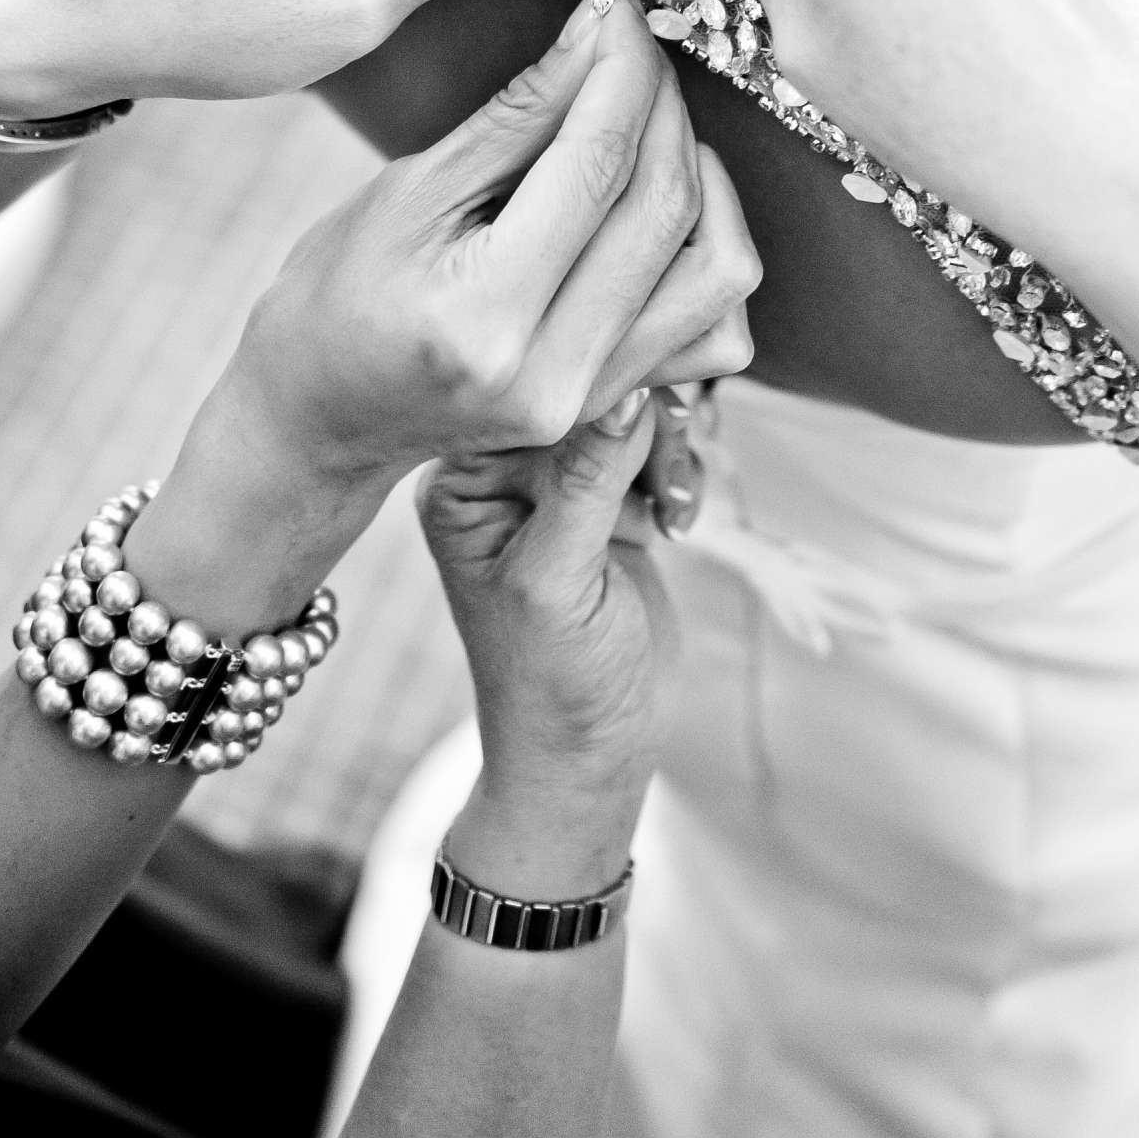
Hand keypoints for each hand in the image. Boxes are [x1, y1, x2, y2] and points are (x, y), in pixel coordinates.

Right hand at [231, 0, 755, 481]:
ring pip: (718, 267)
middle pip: (665, 208)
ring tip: (648, 121)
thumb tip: (597, 33)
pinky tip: (660, 203)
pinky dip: (708, 248)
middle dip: (663, 103)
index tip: (621, 9)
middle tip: (631, 46)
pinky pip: (714, 325)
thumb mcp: (407, 190)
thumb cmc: (333, 297)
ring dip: (699, 172)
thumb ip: (514, 117)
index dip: (622, 70)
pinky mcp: (615, 403)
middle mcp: (556, 371)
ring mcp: (594, 399)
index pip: (596, 166)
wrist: (317, 421)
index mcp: (483, 316)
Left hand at [422, 391, 675, 895]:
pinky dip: (676, 474)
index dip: (593, 381)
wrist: (591, 757)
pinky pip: (652, 449)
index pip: (528, 395)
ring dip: (665, 451)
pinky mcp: (605, 506)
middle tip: (665, 478)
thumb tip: (625, 385)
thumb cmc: (552, 683)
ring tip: (671, 509)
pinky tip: (676, 522)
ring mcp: (557, 489)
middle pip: (584, 392)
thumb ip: (588, 480)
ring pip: (628, 414)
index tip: (650, 384)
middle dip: (638, 422)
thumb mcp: (560, 580)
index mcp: (462, 483)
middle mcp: (502, 476)